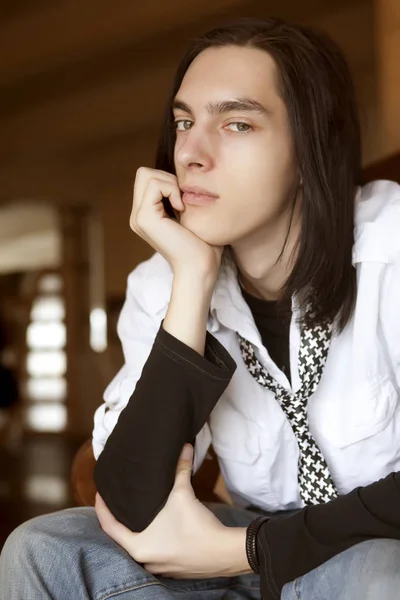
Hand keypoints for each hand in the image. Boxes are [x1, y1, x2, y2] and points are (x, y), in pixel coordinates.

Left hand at [95, 444, 250, 578]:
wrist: (224, 552)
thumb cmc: (196, 526)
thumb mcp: (183, 494)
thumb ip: (181, 470)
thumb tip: (185, 446)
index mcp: (138, 546)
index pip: (109, 527)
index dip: (101, 509)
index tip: (99, 494)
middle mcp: (144, 560)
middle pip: (123, 538)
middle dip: (120, 519)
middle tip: (119, 500)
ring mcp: (159, 567)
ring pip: (140, 546)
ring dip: (137, 530)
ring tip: (137, 510)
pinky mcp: (174, 568)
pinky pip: (155, 552)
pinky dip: (152, 538)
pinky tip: (159, 526)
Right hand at [130, 167, 222, 280]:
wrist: (199, 268)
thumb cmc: (203, 246)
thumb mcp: (190, 216)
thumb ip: (181, 198)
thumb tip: (187, 179)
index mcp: (146, 215)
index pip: (149, 178)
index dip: (169, 181)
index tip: (185, 201)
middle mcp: (138, 216)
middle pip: (143, 173)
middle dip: (167, 178)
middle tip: (182, 199)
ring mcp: (138, 217)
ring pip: (146, 175)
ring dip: (170, 184)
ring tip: (182, 205)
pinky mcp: (144, 217)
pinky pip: (154, 185)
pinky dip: (171, 190)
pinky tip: (181, 209)